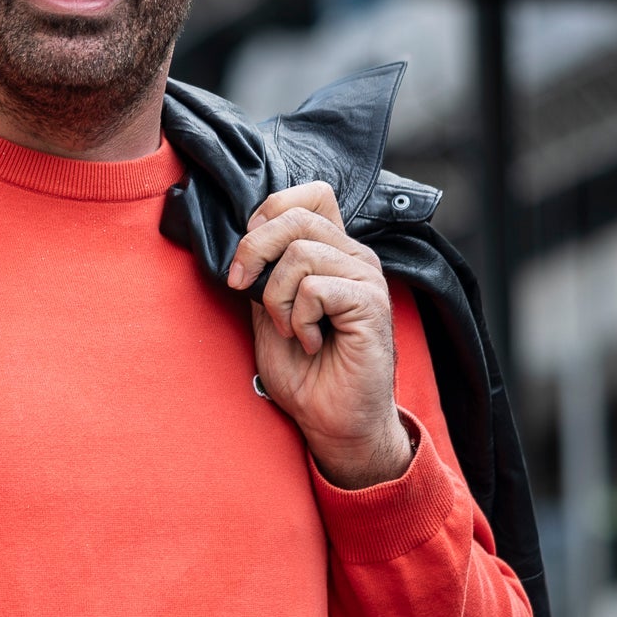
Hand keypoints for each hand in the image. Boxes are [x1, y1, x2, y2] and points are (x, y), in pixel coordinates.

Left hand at [227, 181, 412, 488]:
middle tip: (246, 289)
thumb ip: (264, 275)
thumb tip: (245, 244)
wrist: (332, 422)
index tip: (249, 256)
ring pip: (301, 253)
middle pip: (296, 216)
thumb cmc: (306, 372)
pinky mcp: (371, 304)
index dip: (270, 211)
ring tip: (291, 329)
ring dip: (278, 297)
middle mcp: (354, 257)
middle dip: (255, 251)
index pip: (312, 194)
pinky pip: (316, 288)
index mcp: (333, 252)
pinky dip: (300, 318)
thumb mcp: (269, 314)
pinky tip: (311, 341)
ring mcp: (366, 278)